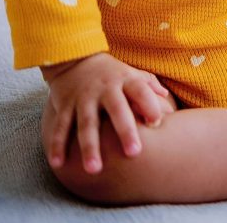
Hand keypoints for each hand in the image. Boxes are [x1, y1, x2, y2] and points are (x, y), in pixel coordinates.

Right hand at [40, 52, 172, 172]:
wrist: (74, 57)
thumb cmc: (112, 73)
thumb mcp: (132, 73)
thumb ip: (150, 86)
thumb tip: (169, 102)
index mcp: (125, 80)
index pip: (141, 91)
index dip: (149, 105)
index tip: (157, 123)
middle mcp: (105, 88)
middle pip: (116, 110)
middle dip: (125, 131)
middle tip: (134, 153)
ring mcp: (83, 98)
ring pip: (86, 124)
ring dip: (89, 147)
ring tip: (94, 170)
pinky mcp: (65, 105)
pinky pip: (61, 126)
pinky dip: (57, 145)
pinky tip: (59, 163)